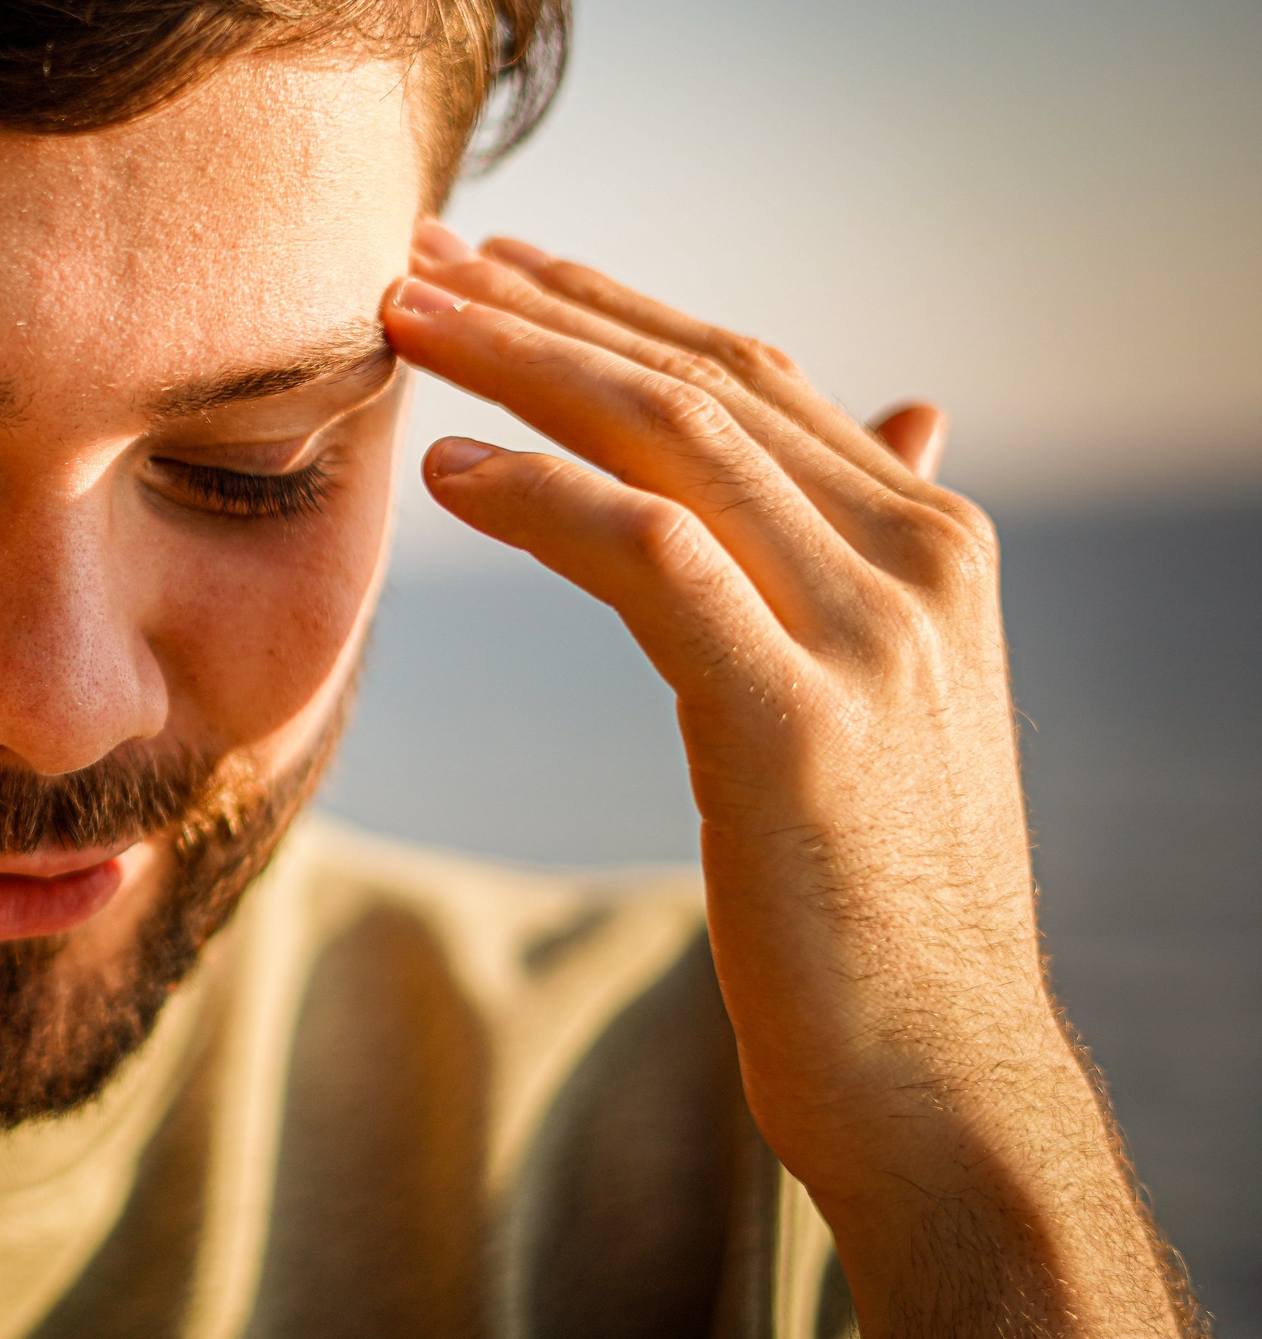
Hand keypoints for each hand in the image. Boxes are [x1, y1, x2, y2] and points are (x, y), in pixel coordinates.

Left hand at [383, 222, 1033, 1170]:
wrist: (940, 1078)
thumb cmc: (884, 899)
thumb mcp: (897, 697)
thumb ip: (876, 552)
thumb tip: (908, 418)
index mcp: (928, 543)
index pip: (745, 373)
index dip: (603, 307)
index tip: (485, 266)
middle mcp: (912, 561)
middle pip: (693, 379)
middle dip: (539, 307)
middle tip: (409, 260)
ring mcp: (866, 636)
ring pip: (668, 437)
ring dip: (518, 364)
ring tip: (397, 324)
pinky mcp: (796, 724)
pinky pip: (648, 560)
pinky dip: (540, 498)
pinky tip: (443, 471)